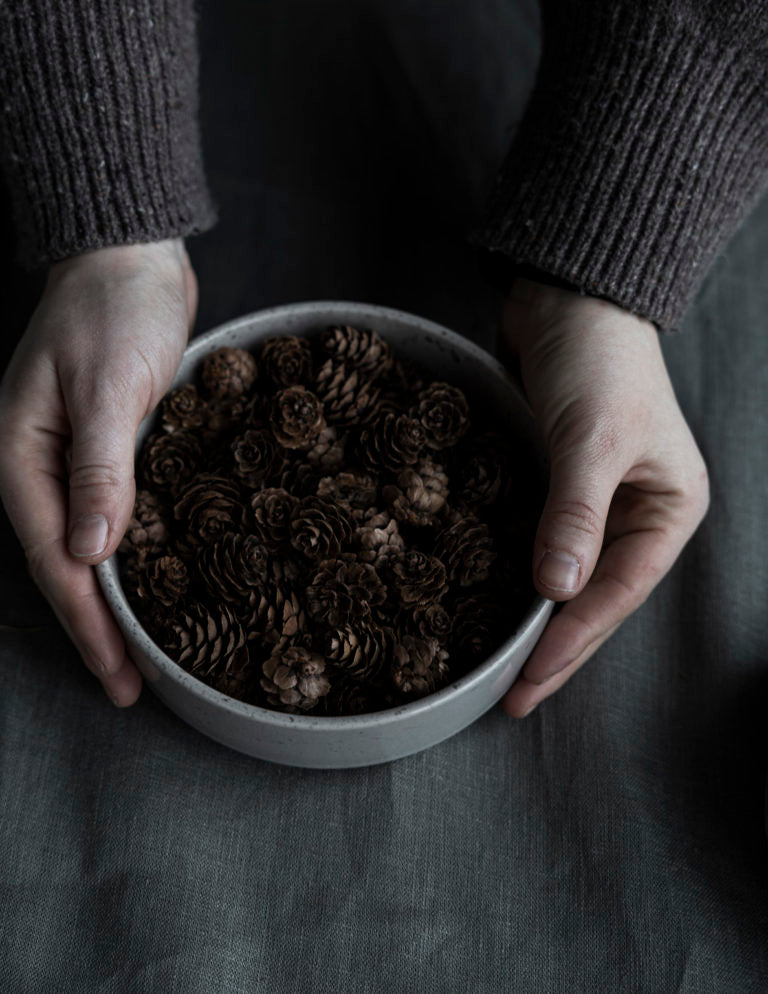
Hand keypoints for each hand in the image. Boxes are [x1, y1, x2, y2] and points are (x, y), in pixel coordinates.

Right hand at [0, 239, 196, 705]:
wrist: (131, 254)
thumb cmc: (114, 305)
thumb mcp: (110, 385)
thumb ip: (101, 468)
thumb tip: (91, 552)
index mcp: (23, 455)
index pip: (55, 559)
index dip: (89, 622)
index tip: (121, 675)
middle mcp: (41, 466)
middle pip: (67, 565)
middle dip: (99, 629)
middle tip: (135, 687)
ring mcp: (73, 459)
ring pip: (89, 548)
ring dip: (115, 602)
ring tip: (145, 655)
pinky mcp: (109, 451)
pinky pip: (115, 517)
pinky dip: (133, 558)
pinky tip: (155, 584)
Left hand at [499, 277, 709, 716]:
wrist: (567, 295)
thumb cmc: (597, 359)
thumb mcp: (592, 438)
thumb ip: (575, 513)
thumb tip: (556, 592)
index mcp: (666, 508)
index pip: (617, 592)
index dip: (572, 640)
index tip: (527, 681)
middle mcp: (634, 512)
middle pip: (592, 596)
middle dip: (553, 645)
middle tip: (510, 696)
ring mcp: (592, 500)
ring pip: (563, 577)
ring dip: (533, 618)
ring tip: (497, 665)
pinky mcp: (553, 484)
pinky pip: (535, 542)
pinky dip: (513, 575)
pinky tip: (487, 602)